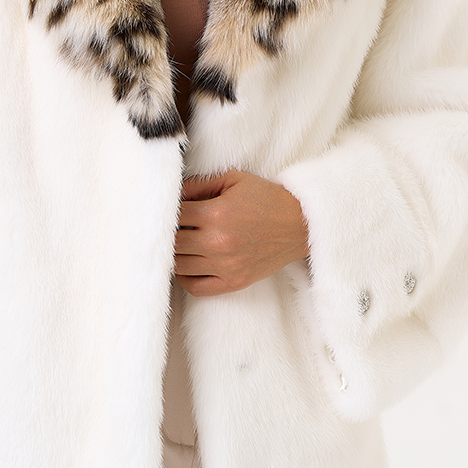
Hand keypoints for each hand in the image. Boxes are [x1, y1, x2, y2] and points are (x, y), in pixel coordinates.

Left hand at [175, 169, 308, 296]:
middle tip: (172, 227)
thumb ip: (199, 184)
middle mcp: (218, 242)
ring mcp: (225, 266)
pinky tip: (187, 265)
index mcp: (215, 214)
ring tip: (179, 244)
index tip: (169, 210)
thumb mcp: (233, 179)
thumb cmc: (266, 198)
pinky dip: (184, 278)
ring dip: (174, 254)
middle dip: (169, 233)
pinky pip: (196, 287)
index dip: (168, 211)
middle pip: (172, 242)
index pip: (174, 215)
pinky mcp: (234, 282)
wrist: (299, 224)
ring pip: (179, 266)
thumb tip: (173, 193)